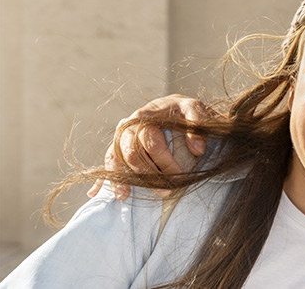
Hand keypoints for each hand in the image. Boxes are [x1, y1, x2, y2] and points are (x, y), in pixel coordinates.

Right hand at [87, 94, 218, 198]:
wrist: (173, 108)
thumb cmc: (184, 111)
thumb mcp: (195, 109)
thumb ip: (198, 123)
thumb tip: (198, 149)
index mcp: (146, 116)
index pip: (150, 141)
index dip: (164, 160)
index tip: (179, 174)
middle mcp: (129, 126)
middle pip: (132, 153)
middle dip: (149, 174)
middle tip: (167, 191)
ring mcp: (121, 137)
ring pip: (117, 159)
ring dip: (126, 179)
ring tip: (134, 195)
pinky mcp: (118, 147)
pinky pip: (109, 162)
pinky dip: (108, 178)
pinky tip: (106, 193)